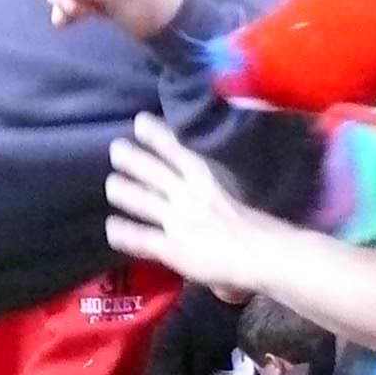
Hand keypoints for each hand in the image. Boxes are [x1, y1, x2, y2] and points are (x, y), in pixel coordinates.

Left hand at [105, 115, 275, 297]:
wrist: (263, 253)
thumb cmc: (260, 225)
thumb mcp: (235, 191)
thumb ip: (214, 184)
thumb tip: (196, 174)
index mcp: (206, 177)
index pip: (175, 149)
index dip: (155, 133)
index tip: (139, 121)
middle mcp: (185, 193)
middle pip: (150, 170)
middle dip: (130, 157)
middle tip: (115, 149)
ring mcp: (175, 220)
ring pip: (139, 200)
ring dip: (122, 190)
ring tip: (112, 185)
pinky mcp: (170, 248)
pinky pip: (139, 237)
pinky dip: (122, 232)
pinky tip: (112, 228)